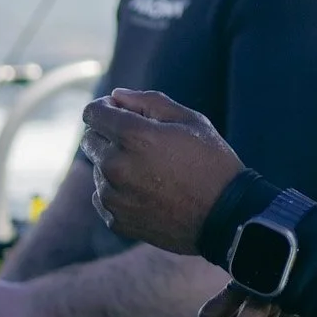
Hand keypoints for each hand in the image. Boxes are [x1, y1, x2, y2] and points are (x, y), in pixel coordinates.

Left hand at [81, 89, 243, 254]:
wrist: (226, 218)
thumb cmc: (211, 163)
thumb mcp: (189, 120)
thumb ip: (149, 101)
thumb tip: (116, 96)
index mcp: (132, 136)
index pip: (93, 113)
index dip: (106, 107)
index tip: (122, 112)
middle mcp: (115, 166)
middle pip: (90, 140)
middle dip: (109, 135)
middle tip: (142, 144)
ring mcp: (113, 196)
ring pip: (98, 170)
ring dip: (115, 165)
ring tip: (151, 173)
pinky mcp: (116, 220)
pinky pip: (103, 197)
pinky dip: (118, 192)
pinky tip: (148, 194)